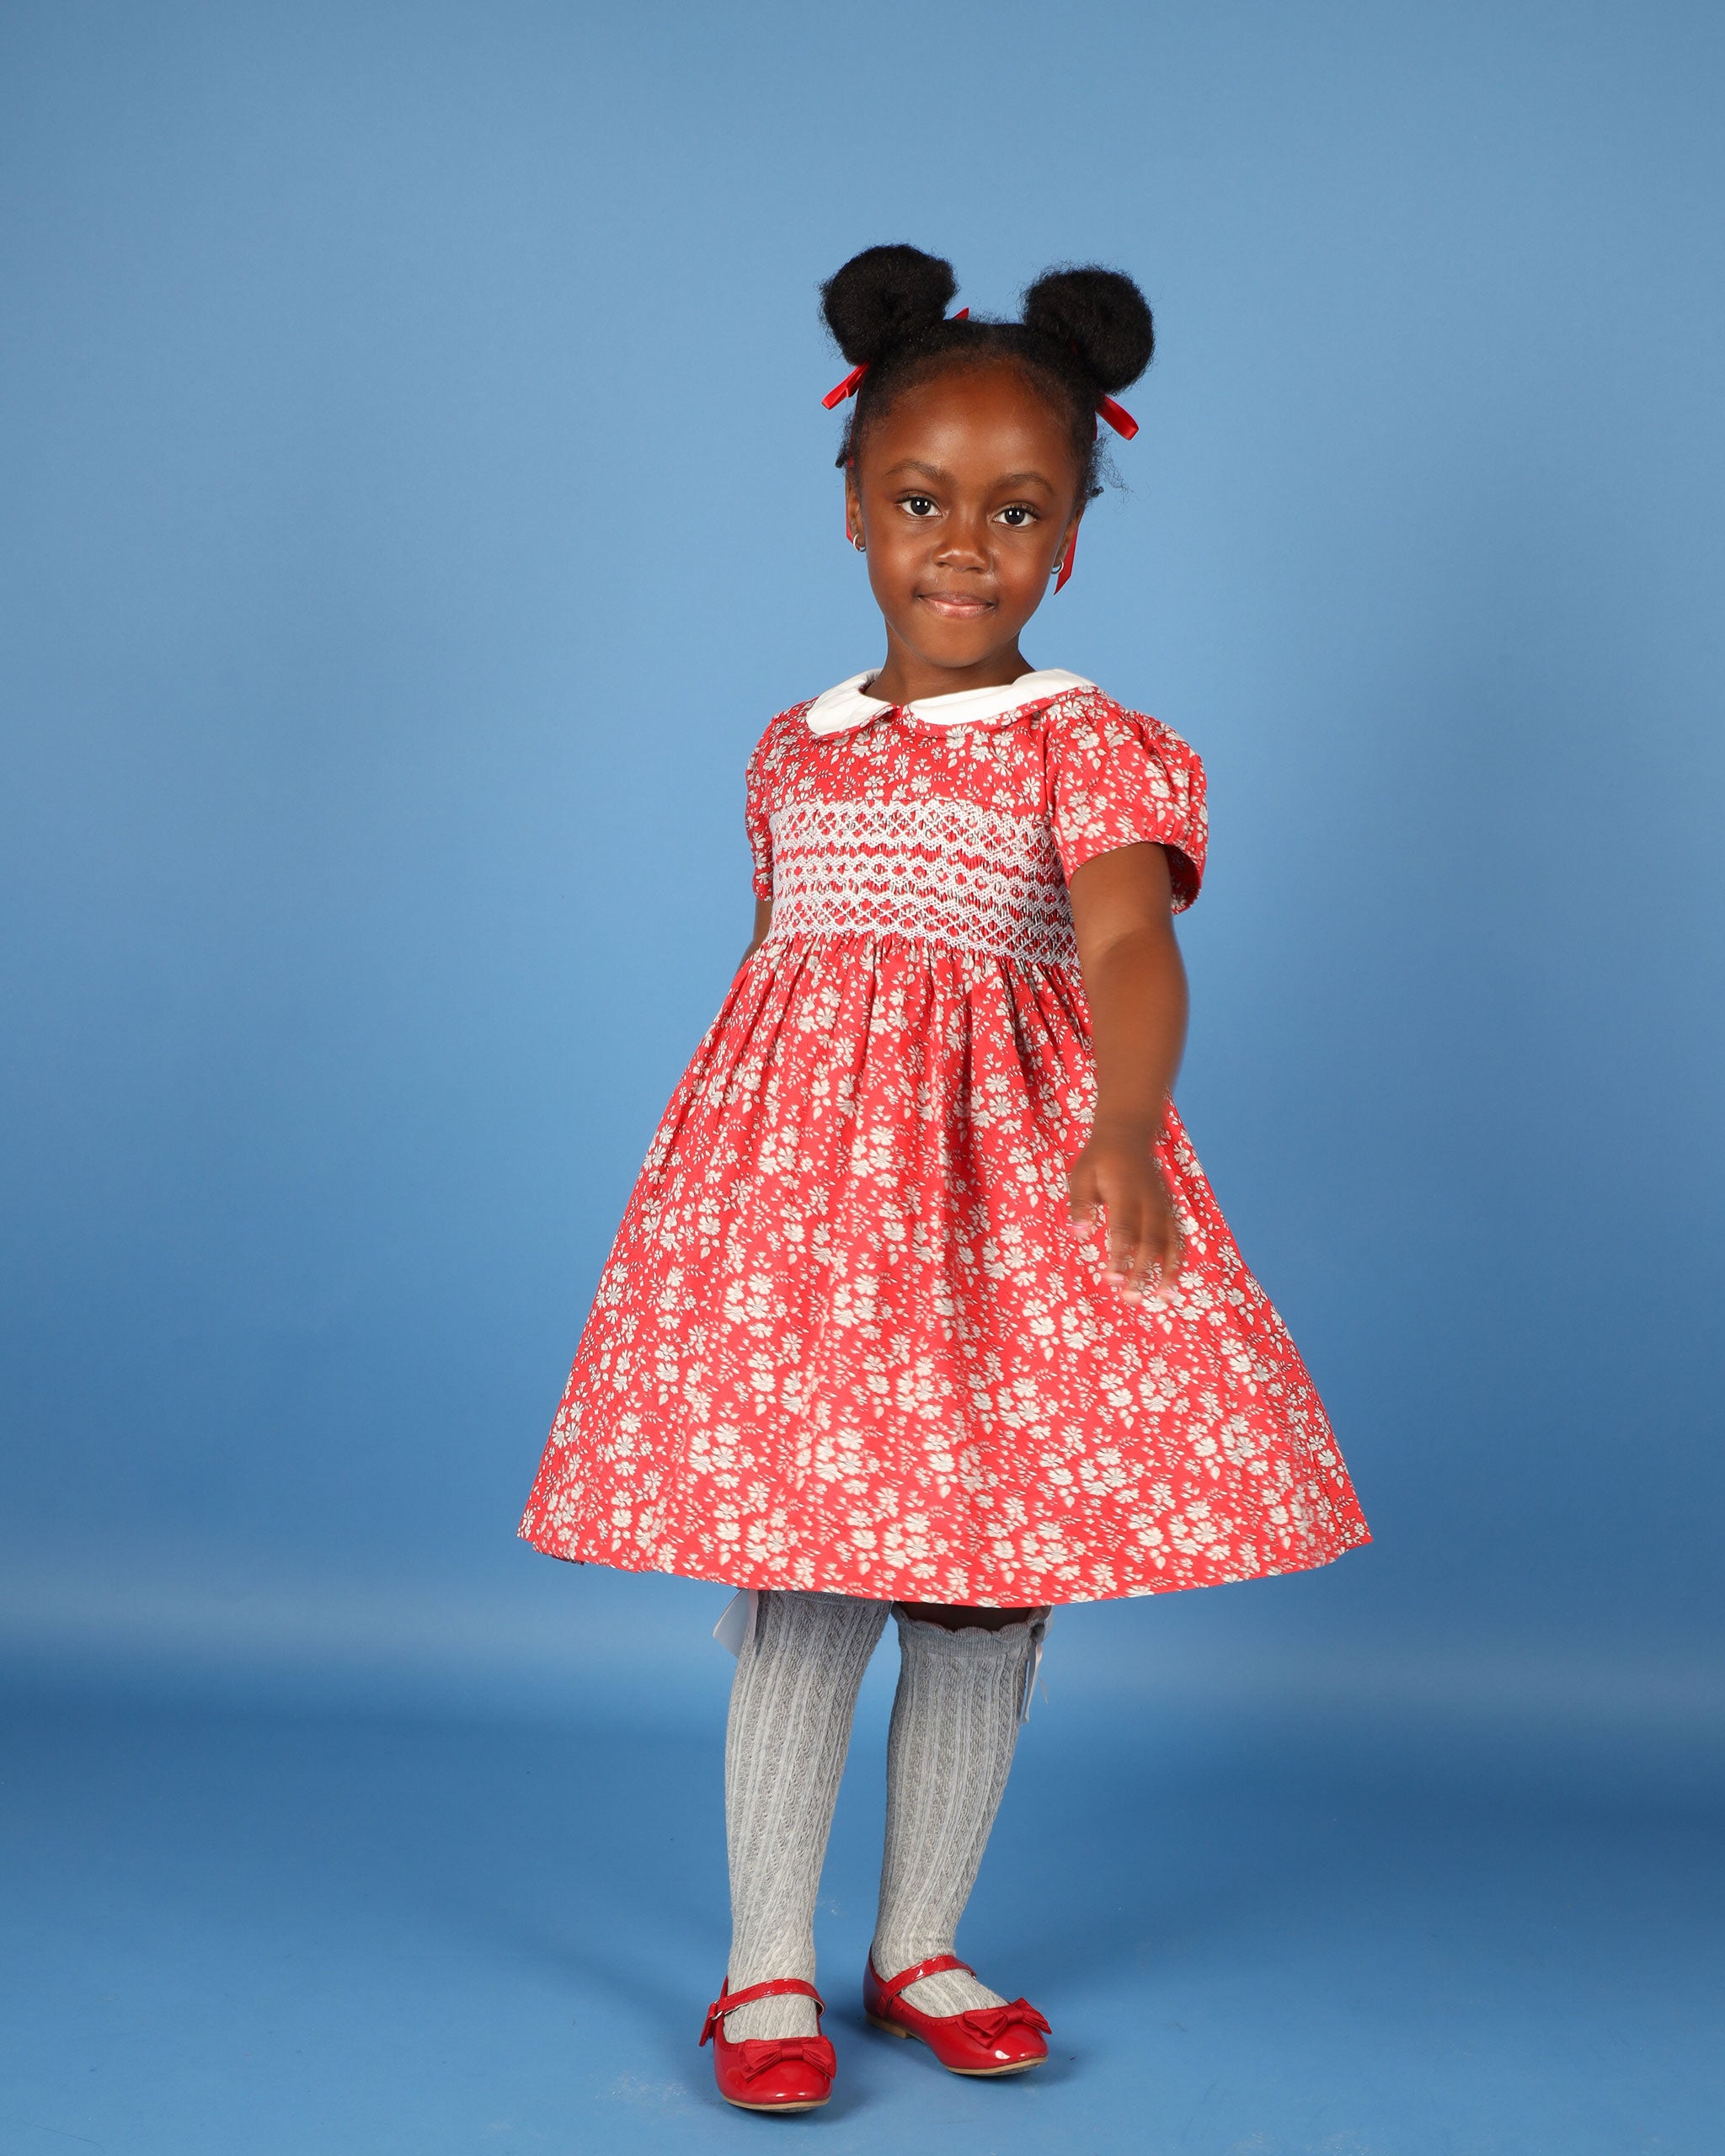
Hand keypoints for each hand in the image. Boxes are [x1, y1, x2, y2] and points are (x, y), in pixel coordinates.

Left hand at [1066, 1115, 1182, 1304]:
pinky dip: (1178, 1260)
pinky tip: (1171, 1281)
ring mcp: (1163, 1204)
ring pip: (1170, 1242)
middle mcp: (1148, 1201)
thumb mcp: (1080, 1175)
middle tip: (1130, 1298)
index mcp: (1124, 1192)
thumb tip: (1079, 1234)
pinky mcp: (1169, 1208)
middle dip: (1141, 1272)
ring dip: (1167, 1271)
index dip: (1119, 1256)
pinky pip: (1178, 1236)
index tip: (1111, 1280)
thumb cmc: (1099, 1159)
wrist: (1128, 1133)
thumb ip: (1080, 1204)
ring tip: (1161, 1298)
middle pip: (1149, 1241)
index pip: (1123, 1230)